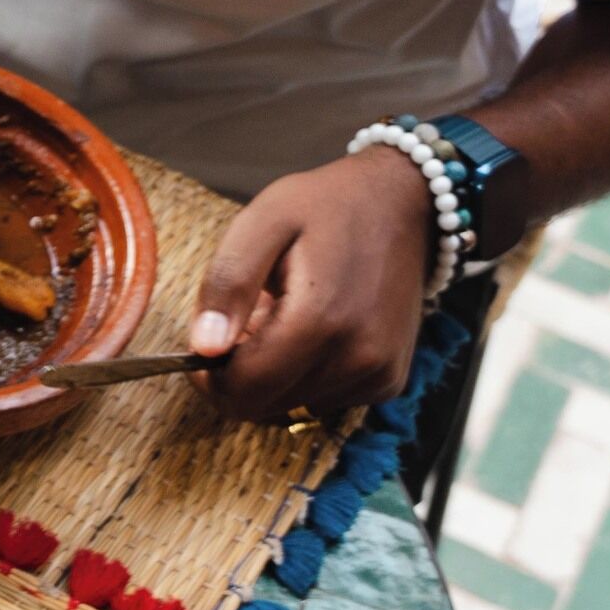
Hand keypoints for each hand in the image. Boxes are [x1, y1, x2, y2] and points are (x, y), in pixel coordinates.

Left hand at [190, 148, 431, 422]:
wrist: (405, 204)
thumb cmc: (328, 206)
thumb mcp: (263, 222)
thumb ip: (229, 284)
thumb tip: (205, 348)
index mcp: (321, 319)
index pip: (243, 389)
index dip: (209, 376)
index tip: (204, 345)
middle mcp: (357, 358)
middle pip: (264, 404)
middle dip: (241, 371)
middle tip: (248, 318)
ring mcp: (379, 374)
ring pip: (292, 405)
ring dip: (274, 372)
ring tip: (286, 314)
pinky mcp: (390, 380)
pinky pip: (324, 398)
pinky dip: (307, 373)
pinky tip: (316, 328)